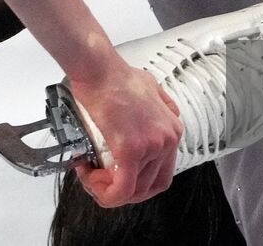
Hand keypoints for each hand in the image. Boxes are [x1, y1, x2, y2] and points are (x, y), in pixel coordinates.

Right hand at [67, 64, 183, 206]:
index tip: (118, 175)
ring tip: (90, 174)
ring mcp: (151, 147)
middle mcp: (167, 141)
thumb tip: (162, 116)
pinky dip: (104, 194)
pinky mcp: (130, 151)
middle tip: (102, 179)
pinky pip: (121, 191)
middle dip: (123, 190)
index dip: (137, 182)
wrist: (99, 70)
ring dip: (107, 189)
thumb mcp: (152, 87)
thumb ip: (162, 105)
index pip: (162, 174)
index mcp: (172, 129)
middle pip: (148, 186)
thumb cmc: (116, 77)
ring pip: (132, 191)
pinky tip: (89, 177)